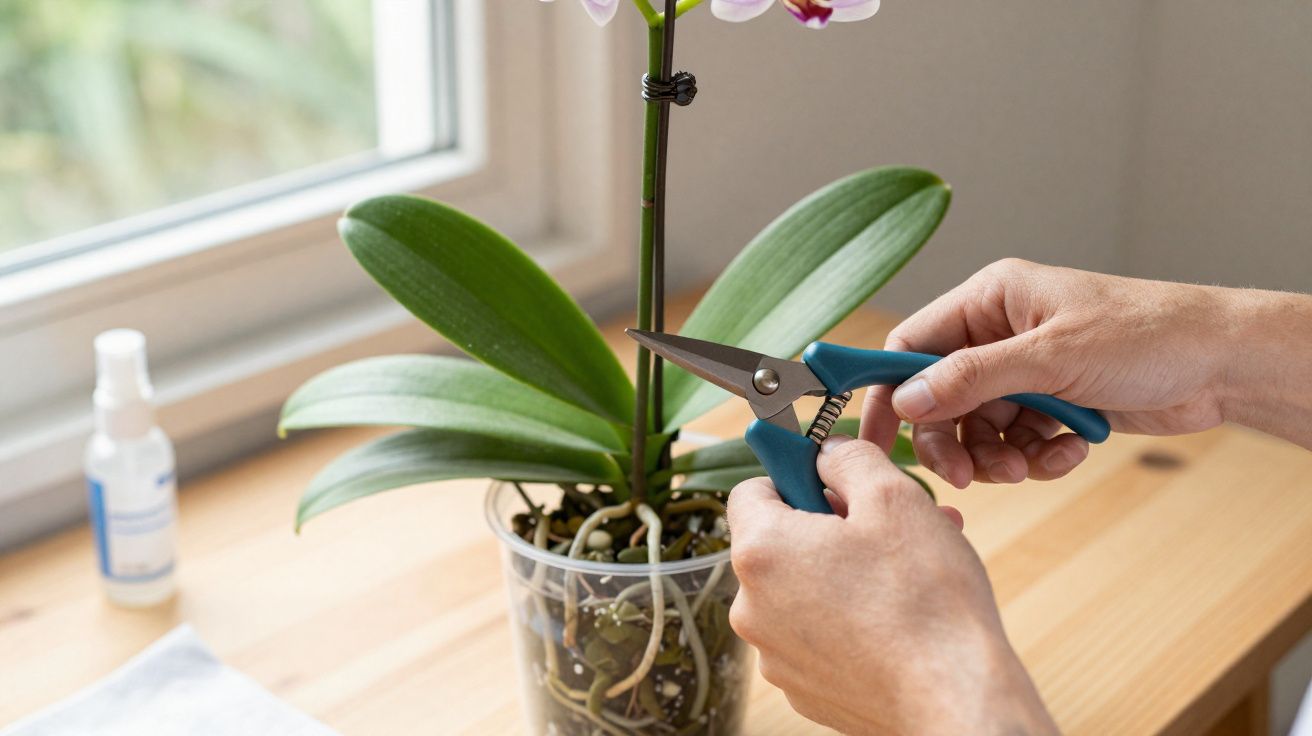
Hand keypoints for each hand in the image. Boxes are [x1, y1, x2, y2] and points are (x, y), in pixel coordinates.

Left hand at [727, 436, 1056, 735]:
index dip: (794, 476)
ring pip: (802, 590)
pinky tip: (896, 617)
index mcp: (761, 552)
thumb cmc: (925, 601)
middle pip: (779, 542)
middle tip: (886, 526)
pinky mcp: (804, 689)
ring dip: (844, 571)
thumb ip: (849, 458)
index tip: (832, 479)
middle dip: (830, 526)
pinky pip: (816, 636)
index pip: (751, 490)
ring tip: (905, 571)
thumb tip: (827, 453)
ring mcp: (775, 655)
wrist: (953, 699)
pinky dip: (847, 620)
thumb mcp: (893, 497)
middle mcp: (752, 607)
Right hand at [862, 259, 1311, 487]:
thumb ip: (973, 378)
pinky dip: (1035, 457)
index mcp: (989, 300)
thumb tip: (907, 400)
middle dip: (951, 440)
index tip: (873, 437)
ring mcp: (1026, 372)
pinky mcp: (1051, 405)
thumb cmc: (1148, 334)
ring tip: (1028, 465)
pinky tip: (1067, 454)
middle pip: (939, 398)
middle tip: (966, 476)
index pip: (911, 345)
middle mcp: (999, 334)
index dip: (888, 391)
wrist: (1223, 365)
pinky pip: (1016, 442)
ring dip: (997, 456)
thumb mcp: (1052, 355)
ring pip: (977, 428)